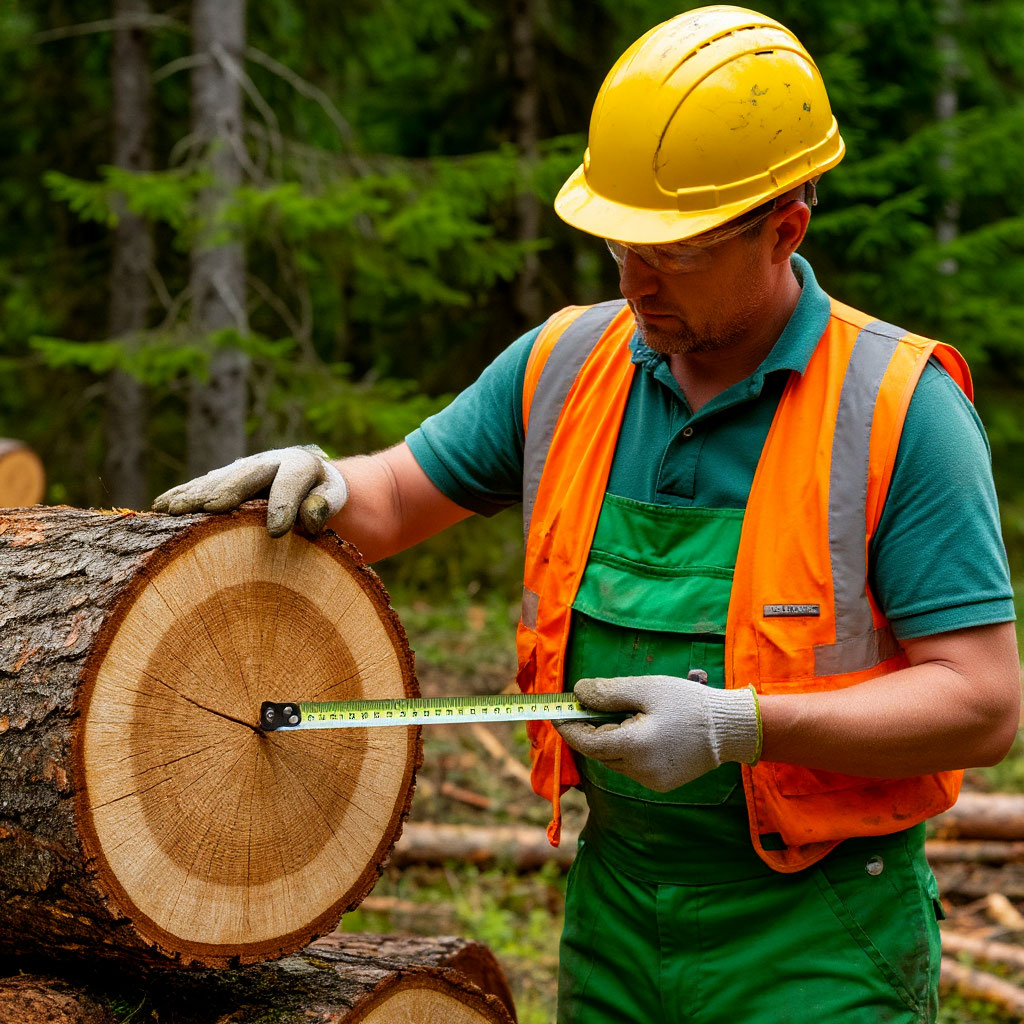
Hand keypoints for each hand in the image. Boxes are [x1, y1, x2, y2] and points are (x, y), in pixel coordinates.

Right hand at [152, 445, 348, 536]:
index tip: (276, 532)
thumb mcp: (333, 497)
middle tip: (207, 509)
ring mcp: (241, 468)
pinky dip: (180, 495)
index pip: (291, 482)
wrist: (309, 477)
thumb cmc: (323, 495)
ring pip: (216, 480)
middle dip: (225, 492)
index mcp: (299, 465)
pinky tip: (160, 507)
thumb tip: (310, 515)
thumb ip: (325, 504)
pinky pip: (200, 485)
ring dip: (194, 494)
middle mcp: (266, 461)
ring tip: (174, 510)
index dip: (283, 505)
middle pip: (244, 476)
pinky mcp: (224, 477)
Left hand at [555, 674, 760, 791]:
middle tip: (586, 705)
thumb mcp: (646, 688)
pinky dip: (626, 750)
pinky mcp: (662, 784)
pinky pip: (632, 767)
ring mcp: (651, 781)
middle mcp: (640, 771)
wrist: (731, 729)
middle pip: (599, 751)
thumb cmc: (688, 703)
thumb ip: (608, 692)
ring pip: (614, 761)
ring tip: (622, 714)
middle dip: (589, 730)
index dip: (570, 728)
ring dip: (609, 740)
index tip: (558, 713)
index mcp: (635, 746)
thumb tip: (578, 692)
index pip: (588, 742)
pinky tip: (639, 730)